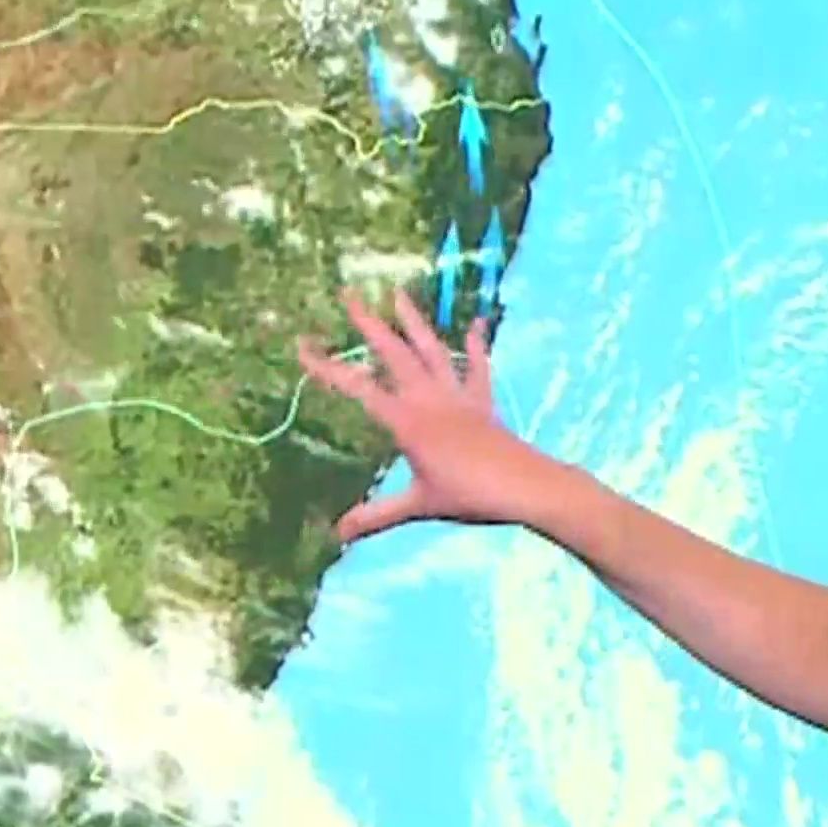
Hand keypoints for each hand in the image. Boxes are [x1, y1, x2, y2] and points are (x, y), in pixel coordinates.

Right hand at [293, 289, 579, 540]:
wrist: (525, 485)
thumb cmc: (469, 495)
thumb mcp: (418, 505)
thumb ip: (376, 516)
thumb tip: (336, 533)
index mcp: (408, 421)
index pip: (358, 389)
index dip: (328, 368)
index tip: (302, 347)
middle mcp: (430, 399)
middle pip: (395, 353)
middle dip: (370, 324)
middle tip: (350, 294)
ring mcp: (458, 396)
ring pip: (431, 350)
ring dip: (414, 321)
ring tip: (398, 293)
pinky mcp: (482, 401)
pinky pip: (477, 368)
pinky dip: (476, 346)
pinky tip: (475, 324)